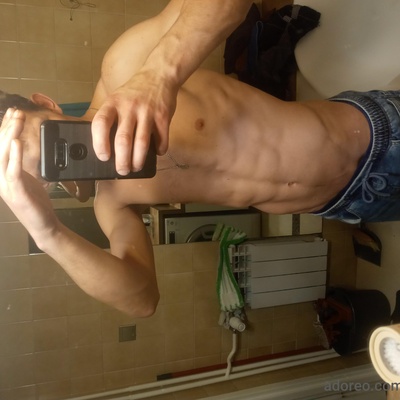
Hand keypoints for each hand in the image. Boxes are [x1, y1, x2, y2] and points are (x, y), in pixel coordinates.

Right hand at [0, 109, 58, 246]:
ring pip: (3, 155)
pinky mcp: (16, 191)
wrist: (42, 225)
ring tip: (16, 120)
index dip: (4, 128)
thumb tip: (20, 147)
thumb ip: (20, 164)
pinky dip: (14, 155)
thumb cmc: (36, 202)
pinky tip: (16, 142)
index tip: (12, 113)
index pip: (0, 146)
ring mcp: (5, 185)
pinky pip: (13, 170)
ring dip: (9, 135)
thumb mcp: (27, 179)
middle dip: (7, 127)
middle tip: (16, 111)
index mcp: (1, 173)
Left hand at [91, 69, 177, 174]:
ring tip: (136, 167)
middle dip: (122, 160)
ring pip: (141, 143)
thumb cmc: (135, 91)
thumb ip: (113, 118)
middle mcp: (129, 107)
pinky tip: (157, 152)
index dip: (99, 143)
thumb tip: (109, 147)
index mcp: (113, 103)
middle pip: (123, 140)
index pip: (100, 124)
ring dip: (138, 160)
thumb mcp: (117, 98)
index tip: (104, 157)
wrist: (159, 74)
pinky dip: (159, 150)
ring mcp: (147, 112)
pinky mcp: (163, 116)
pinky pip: (161, 139)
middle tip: (122, 170)